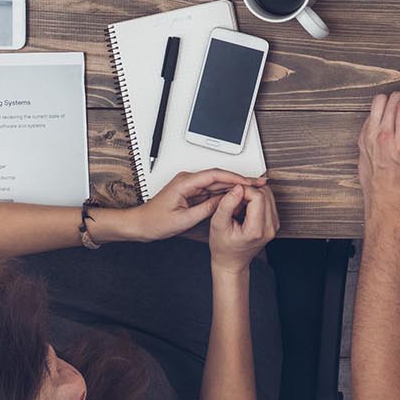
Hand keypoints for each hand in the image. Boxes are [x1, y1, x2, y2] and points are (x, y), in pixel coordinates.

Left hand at [124, 168, 265, 241]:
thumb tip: (224, 201)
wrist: (141, 225)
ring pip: (217, 183)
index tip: (249, 182)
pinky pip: (211, 190)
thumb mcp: (183, 220)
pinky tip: (237, 195)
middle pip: (219, 176)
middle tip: (258, 182)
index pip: (215, 175)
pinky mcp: (191, 192)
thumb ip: (205, 209)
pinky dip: (226, 192)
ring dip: (235, 185)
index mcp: (185, 182)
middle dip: (240, 180)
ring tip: (253, 188)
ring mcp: (190, 185)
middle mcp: (188, 180)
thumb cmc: (155, 222)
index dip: (235, 178)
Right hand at [208, 183, 278, 273]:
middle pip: (265, 193)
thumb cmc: (223, 247)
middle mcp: (270, 228)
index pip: (258, 197)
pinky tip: (245, 207)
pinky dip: (256, 199)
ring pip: (268, 194)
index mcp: (257, 230)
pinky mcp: (274, 222)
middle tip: (234, 199)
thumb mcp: (218, 225)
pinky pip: (268, 201)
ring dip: (253, 193)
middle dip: (249, 191)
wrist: (232, 261)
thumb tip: (238, 187)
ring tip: (238, 204)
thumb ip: (227, 205)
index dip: (244, 190)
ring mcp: (274, 225)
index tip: (232, 195)